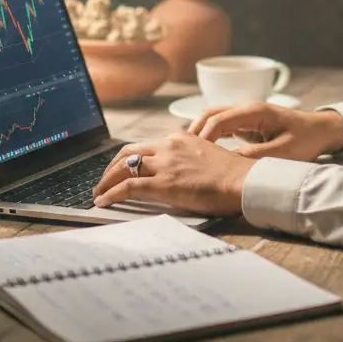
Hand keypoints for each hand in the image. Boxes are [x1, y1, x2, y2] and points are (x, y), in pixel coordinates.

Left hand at [92, 132, 252, 215]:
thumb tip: (178, 173)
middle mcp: (169, 146)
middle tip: (103, 181)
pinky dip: (111, 194)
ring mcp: (165, 164)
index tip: (121, 169)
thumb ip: (188, 159)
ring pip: (123, 168)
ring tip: (98, 194)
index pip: (144, 145)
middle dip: (110, 167)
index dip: (127, 158)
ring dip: (106, 182)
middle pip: (128, 152)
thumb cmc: (233, 175)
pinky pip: (128, 187)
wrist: (244, 181)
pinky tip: (104, 202)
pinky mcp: (164, 183)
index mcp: (179, 138)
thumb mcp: (207, 156)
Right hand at [187, 103, 342, 163]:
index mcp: (255, 112)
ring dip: (200, 133)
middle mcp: (247, 108)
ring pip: (214, 118)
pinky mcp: (248, 123)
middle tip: (182, 152)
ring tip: (188, 153)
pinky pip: (223, 125)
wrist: (321, 130)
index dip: (204, 137)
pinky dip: (211, 135)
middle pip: (211, 114)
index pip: (220, 119)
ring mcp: (246, 114)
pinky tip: (204, 152)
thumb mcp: (283, 153)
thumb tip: (228, 163)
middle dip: (195, 131)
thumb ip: (256, 157)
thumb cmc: (306, 140)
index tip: (194, 155)